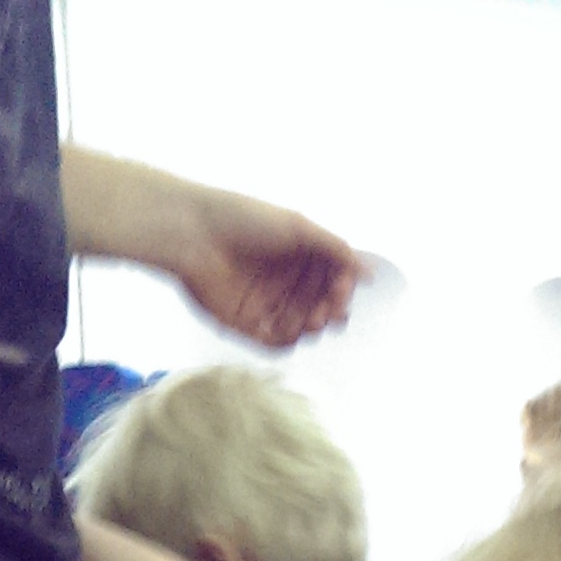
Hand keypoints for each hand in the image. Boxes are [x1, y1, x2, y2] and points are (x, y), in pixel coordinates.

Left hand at [60, 151, 366, 348]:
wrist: (190, 234)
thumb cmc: (241, 219)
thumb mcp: (296, 227)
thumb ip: (335, 250)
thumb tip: (370, 273)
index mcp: (298, 253)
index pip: (332, 278)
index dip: (341, 288)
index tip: (341, 291)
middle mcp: (284, 279)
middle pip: (319, 305)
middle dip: (329, 311)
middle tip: (328, 312)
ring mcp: (266, 303)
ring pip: (301, 326)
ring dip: (311, 327)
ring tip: (310, 321)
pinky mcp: (246, 323)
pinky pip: (274, 341)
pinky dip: (285, 341)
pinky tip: (290, 334)